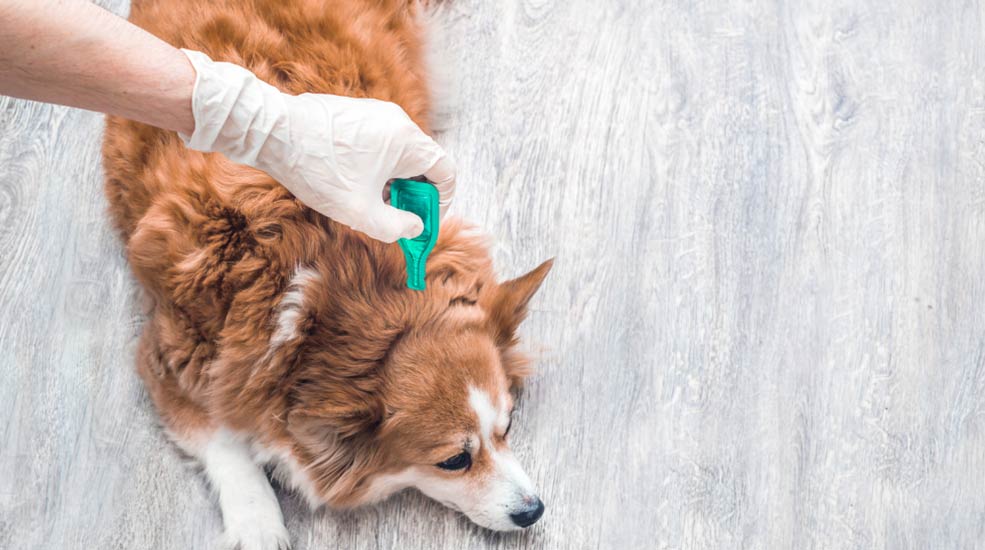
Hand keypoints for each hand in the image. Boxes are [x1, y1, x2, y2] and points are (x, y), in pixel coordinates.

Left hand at [179, 49, 454, 242]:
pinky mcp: (358, 112)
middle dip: (415, 195)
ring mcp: (377, 113)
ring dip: (396, 181)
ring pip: (401, 154)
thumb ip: (395, 227)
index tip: (424, 222)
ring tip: (373, 203)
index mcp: (407, 142)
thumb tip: (415, 229)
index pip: (446, 172)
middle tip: (398, 219)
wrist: (272, 132)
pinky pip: (382, 143)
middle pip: (424, 163)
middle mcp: (398, 121)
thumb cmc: (317, 170)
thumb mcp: (359, 212)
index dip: (440, 203)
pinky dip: (380, 166)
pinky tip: (355, 183)